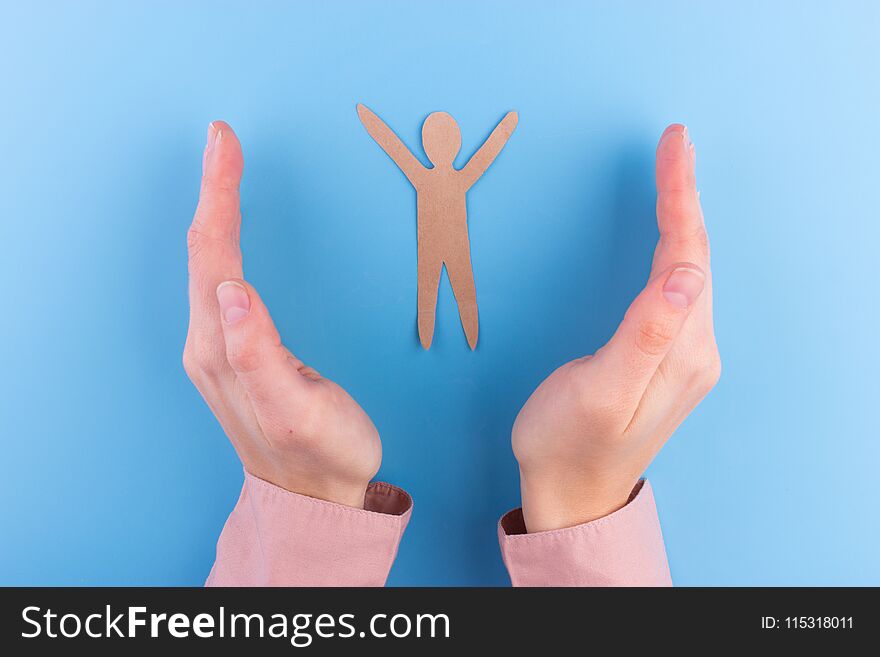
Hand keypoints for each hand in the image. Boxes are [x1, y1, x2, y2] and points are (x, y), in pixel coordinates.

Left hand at [183, 122, 380, 507]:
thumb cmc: (322, 454)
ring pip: (206, 263)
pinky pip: (217, 280)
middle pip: (203, 251)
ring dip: (214, 209)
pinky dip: (223, 239)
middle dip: (213, 189)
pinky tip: (230, 228)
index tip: (226, 144)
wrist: (316, 495)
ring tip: (225, 166)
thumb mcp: (298, 413)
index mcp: (224, 351)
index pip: (215, 257)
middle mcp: (209, 345)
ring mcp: (216, 348)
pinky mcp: (230, 351)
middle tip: (224, 139)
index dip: (220, 196)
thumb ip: (260, 356)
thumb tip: (233, 291)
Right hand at [512, 124, 720, 531]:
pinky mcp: (667, 360)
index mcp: (681, 351)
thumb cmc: (568, 442)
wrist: (569, 492)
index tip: (674, 146)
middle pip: (696, 257)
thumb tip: (685, 273)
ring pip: (691, 271)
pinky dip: (673, 248)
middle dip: (685, 195)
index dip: (680, 197)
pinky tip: (668, 237)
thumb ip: (644, 334)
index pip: (686, 256)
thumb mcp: (601, 390)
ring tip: (673, 175)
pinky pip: (679, 290)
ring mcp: (684, 356)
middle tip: (674, 144)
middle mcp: (694, 350)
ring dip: (683, 218)